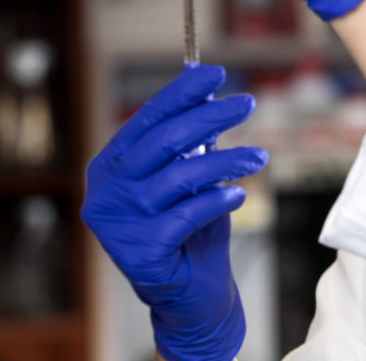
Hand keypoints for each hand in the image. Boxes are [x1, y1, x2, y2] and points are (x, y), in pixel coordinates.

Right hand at [81, 65, 267, 360]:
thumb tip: (205, 85)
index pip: (148, 118)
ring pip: (180, 177)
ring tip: (259, 156)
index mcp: (112, 164)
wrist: (192, 292)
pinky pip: (187, 215)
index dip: (182, 93)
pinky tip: (238, 195)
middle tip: (247, 103)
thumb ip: (191, 139)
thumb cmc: (190, 227)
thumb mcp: (189, 175)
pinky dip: (217, 201)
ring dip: (225, 161)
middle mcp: (106, 190)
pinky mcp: (139, 251)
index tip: (215, 72)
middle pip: (164, 141)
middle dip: (210, 117)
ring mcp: (119, 222)